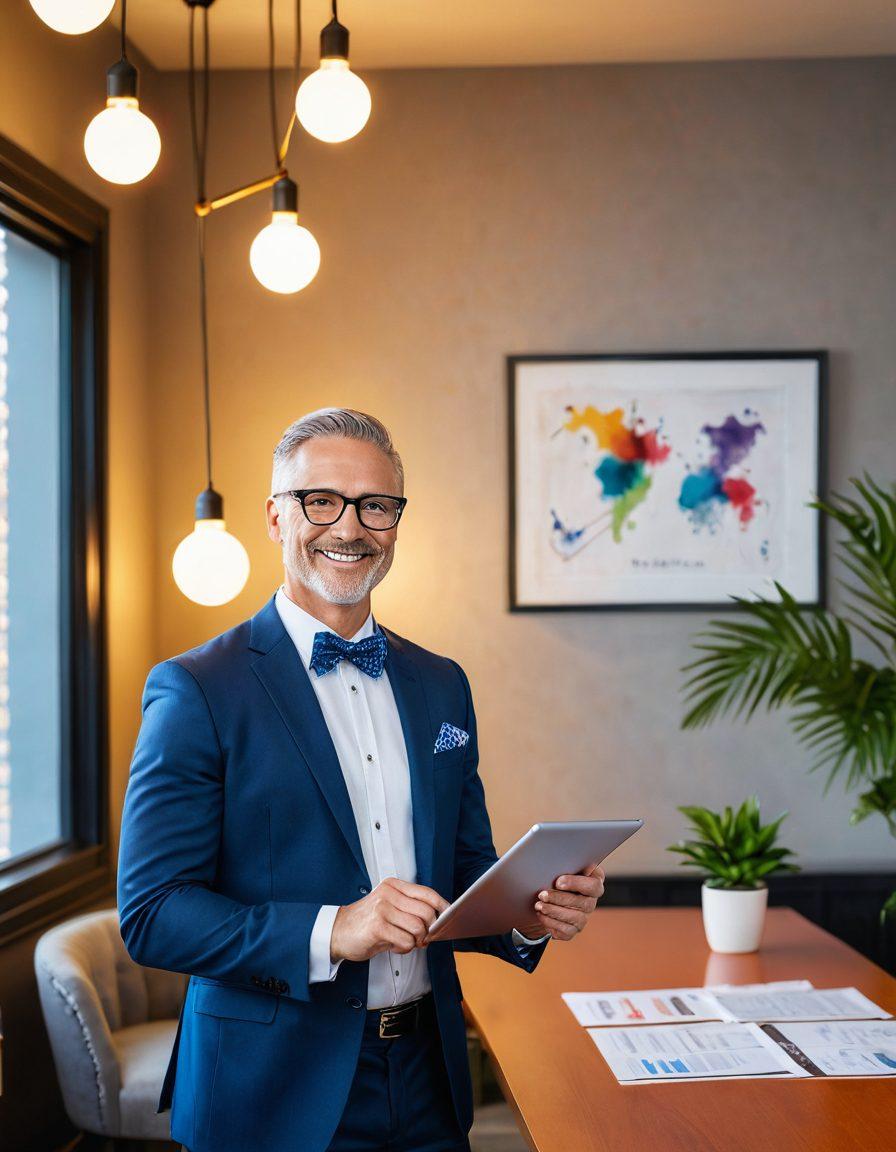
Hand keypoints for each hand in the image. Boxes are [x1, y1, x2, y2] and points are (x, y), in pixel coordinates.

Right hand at [330, 877, 448, 962]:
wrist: (337, 931)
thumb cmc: (367, 921)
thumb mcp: (388, 907)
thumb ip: (410, 909)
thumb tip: (437, 921)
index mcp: (393, 886)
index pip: (427, 893)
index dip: (441, 906)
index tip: (448, 917)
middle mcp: (388, 894)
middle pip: (426, 912)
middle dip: (429, 930)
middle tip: (422, 939)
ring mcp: (382, 909)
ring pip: (418, 928)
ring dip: (416, 941)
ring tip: (405, 942)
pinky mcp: (378, 927)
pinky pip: (406, 941)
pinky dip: (405, 948)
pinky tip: (394, 946)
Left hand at [514, 862, 605, 940]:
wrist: (544, 895)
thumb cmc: (553, 874)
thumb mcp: (558, 865)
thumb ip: (560, 861)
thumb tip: (550, 853)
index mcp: (593, 880)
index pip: (593, 885)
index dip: (576, 884)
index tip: (558, 881)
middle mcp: (591, 900)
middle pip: (583, 903)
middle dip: (560, 899)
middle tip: (542, 894)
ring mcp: (584, 916)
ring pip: (575, 918)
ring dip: (554, 911)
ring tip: (538, 905)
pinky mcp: (573, 929)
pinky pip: (566, 931)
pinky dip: (551, 923)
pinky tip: (541, 914)